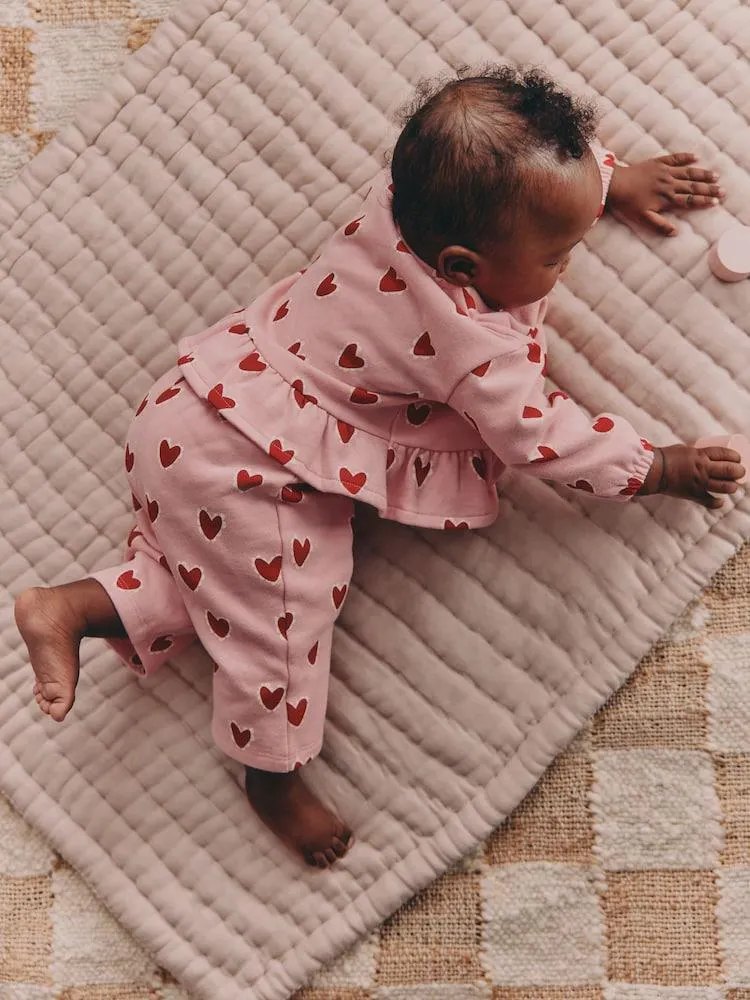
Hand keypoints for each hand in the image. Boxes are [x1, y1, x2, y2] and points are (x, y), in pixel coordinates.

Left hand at [607, 153, 724, 236]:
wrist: (615, 185)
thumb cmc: (628, 204)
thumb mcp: (643, 218)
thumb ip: (660, 225)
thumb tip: (675, 232)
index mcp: (667, 198)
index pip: (690, 200)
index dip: (703, 201)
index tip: (715, 202)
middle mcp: (669, 184)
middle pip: (693, 186)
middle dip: (709, 189)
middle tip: (722, 190)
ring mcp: (664, 172)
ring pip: (688, 172)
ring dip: (702, 174)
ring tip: (715, 176)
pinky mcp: (658, 162)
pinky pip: (675, 158)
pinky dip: (686, 157)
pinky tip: (696, 157)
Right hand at [640, 444, 743, 508]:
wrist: (652, 471)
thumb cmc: (664, 457)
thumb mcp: (683, 449)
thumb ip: (695, 453)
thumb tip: (702, 454)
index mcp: (700, 455)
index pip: (725, 454)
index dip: (735, 456)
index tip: (738, 458)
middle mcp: (702, 469)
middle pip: (729, 470)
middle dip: (739, 471)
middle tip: (741, 472)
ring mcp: (699, 483)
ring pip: (724, 487)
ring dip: (732, 487)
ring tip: (734, 486)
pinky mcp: (693, 494)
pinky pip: (709, 501)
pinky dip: (717, 503)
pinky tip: (721, 501)